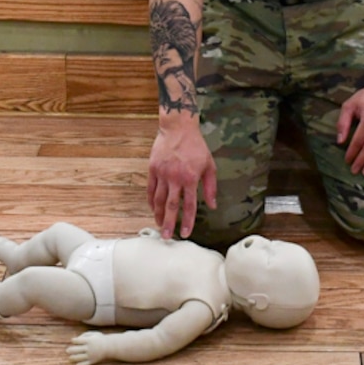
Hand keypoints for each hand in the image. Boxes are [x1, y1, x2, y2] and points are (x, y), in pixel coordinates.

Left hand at [67, 332, 110, 364]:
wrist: (109, 347)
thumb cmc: (99, 339)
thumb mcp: (93, 333)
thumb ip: (83, 335)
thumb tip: (75, 340)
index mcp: (89, 341)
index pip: (77, 341)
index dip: (73, 340)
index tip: (73, 340)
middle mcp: (89, 348)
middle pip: (76, 350)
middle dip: (70, 350)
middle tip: (67, 351)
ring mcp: (90, 355)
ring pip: (79, 358)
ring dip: (72, 358)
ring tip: (70, 358)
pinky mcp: (92, 361)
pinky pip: (85, 364)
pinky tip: (76, 364)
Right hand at [148, 120, 215, 238]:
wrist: (178, 128)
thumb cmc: (196, 146)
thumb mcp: (209, 165)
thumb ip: (210, 187)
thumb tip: (213, 205)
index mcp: (190, 179)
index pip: (188, 206)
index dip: (187, 221)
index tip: (185, 233)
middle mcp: (174, 178)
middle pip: (170, 206)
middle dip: (168, 223)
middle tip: (166, 237)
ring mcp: (162, 174)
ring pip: (158, 199)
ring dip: (157, 214)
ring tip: (158, 225)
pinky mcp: (153, 169)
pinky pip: (150, 189)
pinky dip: (150, 200)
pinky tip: (152, 209)